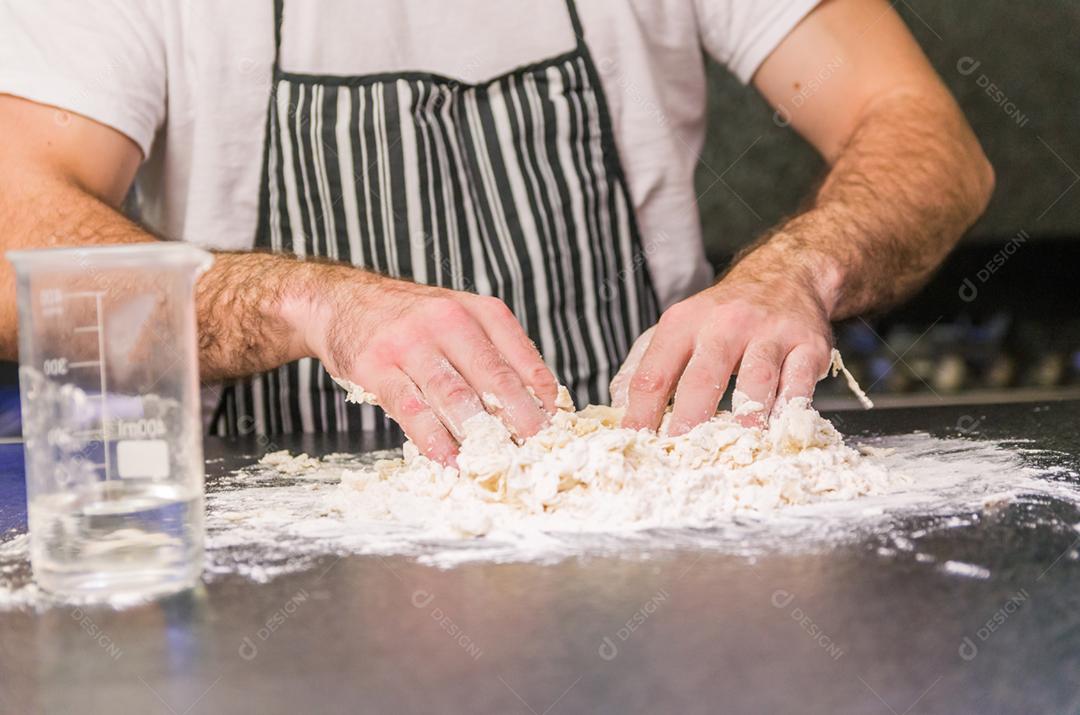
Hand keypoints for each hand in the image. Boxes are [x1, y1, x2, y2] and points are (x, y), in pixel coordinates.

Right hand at [290, 267, 557, 463]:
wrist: (342, 301)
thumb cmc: (412, 321)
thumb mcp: (460, 319)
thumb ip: (494, 354)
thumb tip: (538, 404)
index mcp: (479, 311)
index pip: (521, 356)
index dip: (542, 394)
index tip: (556, 426)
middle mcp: (448, 320)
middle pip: (493, 377)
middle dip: (520, 419)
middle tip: (538, 452)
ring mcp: (410, 342)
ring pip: (454, 395)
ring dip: (479, 434)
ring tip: (499, 463)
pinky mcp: (376, 366)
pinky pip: (411, 409)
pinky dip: (433, 440)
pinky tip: (449, 462)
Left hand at [613, 247, 833, 433]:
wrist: (786, 275)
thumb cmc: (724, 315)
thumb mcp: (679, 327)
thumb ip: (646, 365)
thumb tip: (617, 407)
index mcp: (684, 323)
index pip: (655, 373)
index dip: (642, 413)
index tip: (636, 444)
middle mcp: (725, 324)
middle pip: (703, 376)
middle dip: (689, 418)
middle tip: (681, 452)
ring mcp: (770, 333)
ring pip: (757, 379)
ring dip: (745, 417)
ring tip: (735, 448)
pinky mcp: (808, 345)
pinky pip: (800, 381)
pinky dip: (790, 408)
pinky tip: (779, 430)